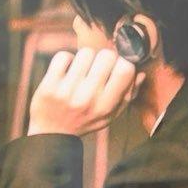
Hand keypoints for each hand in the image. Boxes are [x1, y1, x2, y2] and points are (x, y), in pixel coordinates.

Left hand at [27, 47, 141, 137]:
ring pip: (85, 53)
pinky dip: (65, 59)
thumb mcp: (109, 116)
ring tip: (80, 71)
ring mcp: (66, 92)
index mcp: (105, 106)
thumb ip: (127, 96)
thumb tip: (139, 73)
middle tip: (96, 69)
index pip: (125, 68)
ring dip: (84, 58)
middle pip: (107, 56)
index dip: (122, 63)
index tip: (114, 69)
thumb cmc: (84, 121)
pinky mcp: (49, 86)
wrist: (51, 135)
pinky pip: (63, 56)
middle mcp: (87, 99)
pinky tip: (66, 71)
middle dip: (103, 58)